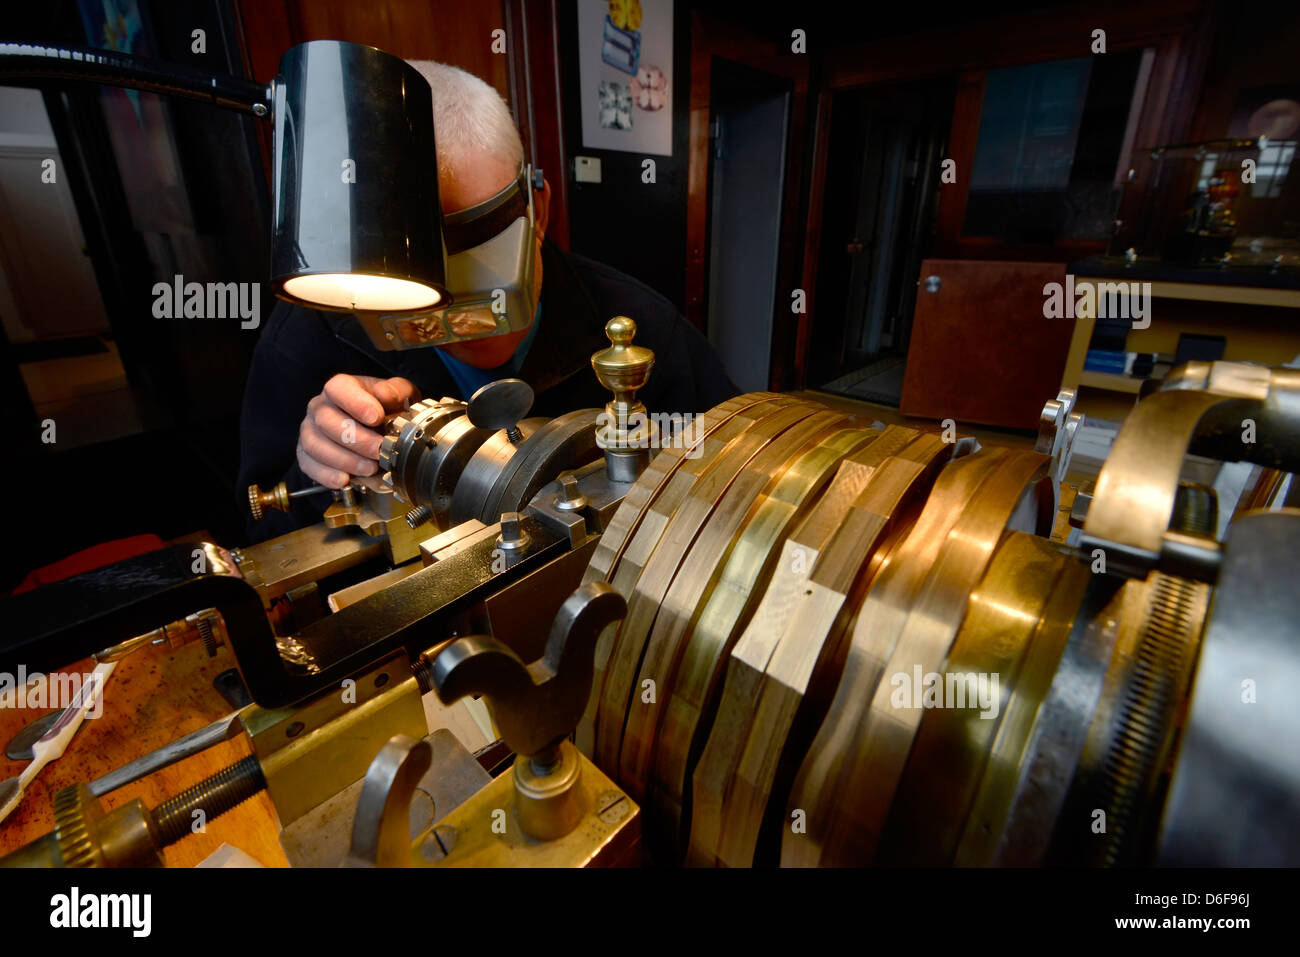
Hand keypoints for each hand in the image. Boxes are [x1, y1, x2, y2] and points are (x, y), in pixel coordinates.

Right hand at [297, 374, 419, 487]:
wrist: (372, 428)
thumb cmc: (382, 409)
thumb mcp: (398, 395)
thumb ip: (396, 391)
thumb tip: (388, 394)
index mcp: (340, 388)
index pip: (338, 388)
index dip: (356, 404)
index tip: (376, 418)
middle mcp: (319, 407)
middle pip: (326, 420)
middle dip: (357, 439)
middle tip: (379, 450)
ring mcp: (309, 431)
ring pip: (315, 445)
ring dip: (345, 460)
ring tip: (370, 468)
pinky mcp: (305, 454)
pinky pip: (309, 465)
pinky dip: (327, 475)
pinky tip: (346, 480)